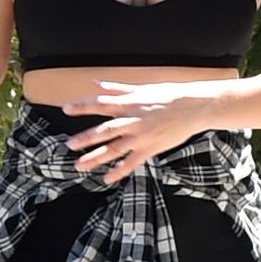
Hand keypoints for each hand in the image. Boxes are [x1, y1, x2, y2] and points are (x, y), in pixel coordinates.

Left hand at [62, 81, 213, 184]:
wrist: (194, 107)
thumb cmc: (168, 95)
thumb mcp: (142, 88)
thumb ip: (117, 88)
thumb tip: (95, 83)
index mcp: (129, 103)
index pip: (101, 104)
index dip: (83, 106)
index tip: (66, 108)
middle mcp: (132, 120)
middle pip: (105, 130)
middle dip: (86, 138)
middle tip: (69, 145)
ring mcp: (141, 136)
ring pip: (114, 149)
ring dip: (96, 158)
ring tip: (79, 166)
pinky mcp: (150, 149)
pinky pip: (131, 162)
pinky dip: (119, 171)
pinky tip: (107, 178)